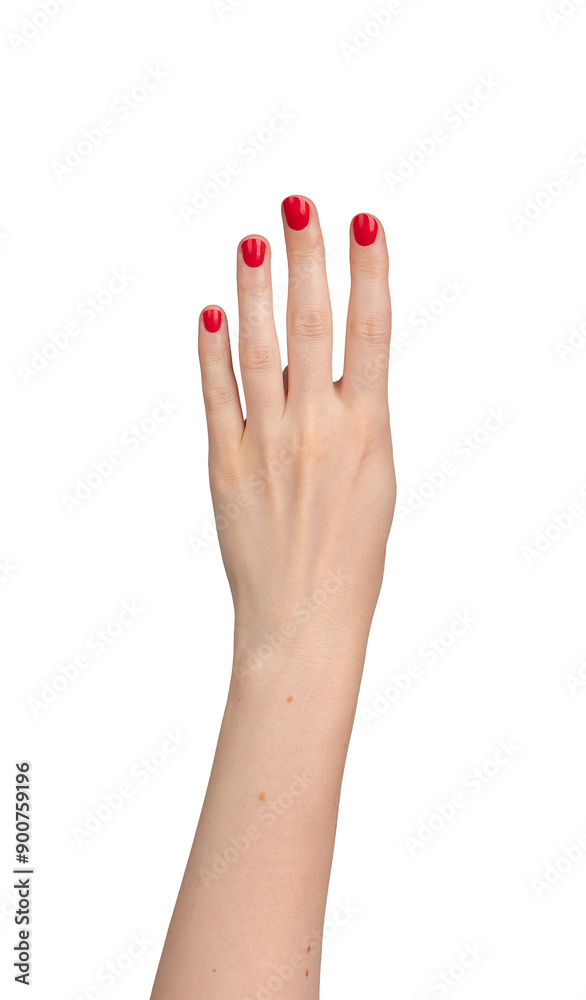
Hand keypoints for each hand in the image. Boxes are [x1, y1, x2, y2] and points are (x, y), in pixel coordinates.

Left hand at [198, 197, 394, 681]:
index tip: (365, 223)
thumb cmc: (351, 556)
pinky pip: (218, 395)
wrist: (305, 619)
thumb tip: (341, 363)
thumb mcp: (377, 480)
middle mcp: (319, 429)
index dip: (370, 273)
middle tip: (299, 202)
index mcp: (369, 431)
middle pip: (313, 326)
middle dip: (308, 258)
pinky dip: (213, 351)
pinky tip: (213, 312)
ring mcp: (268, 444)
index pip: (373, 333)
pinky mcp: (226, 464)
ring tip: (253, 240)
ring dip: (256, 290)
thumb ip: (360, 417)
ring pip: (260, 350)